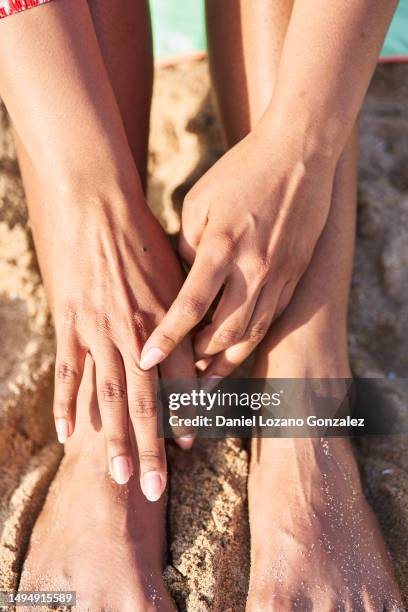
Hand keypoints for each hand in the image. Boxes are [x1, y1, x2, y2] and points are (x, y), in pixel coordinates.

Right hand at [50, 180, 193, 497]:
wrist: (98, 207)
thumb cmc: (143, 236)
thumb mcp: (175, 271)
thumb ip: (184, 309)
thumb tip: (194, 337)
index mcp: (168, 320)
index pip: (182, 380)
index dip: (186, 414)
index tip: (188, 444)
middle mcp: (138, 333)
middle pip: (149, 401)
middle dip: (153, 448)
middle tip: (154, 489)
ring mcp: (102, 331)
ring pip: (110, 396)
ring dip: (114, 439)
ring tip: (117, 476)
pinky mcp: (71, 324)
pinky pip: (70, 372)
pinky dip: (68, 403)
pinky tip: (67, 433)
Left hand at [140, 119, 336, 375]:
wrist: (299, 155)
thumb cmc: (241, 172)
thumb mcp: (199, 202)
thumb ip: (187, 246)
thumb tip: (183, 279)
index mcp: (222, 246)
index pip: (190, 306)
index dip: (166, 337)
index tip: (146, 360)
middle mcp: (254, 268)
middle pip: (224, 332)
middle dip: (198, 360)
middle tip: (177, 374)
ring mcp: (279, 275)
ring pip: (252, 334)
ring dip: (226, 362)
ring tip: (205, 381)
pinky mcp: (294, 275)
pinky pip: (271, 319)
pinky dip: (250, 340)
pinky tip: (235, 350)